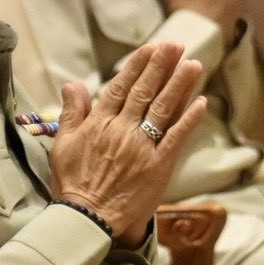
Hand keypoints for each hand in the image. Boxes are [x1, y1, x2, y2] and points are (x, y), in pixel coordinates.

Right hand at [47, 41, 207, 245]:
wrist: (85, 219)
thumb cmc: (72, 184)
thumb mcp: (62, 144)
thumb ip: (71, 112)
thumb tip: (72, 84)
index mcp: (99, 123)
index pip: (121, 86)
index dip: (138, 65)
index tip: (151, 48)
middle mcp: (122, 130)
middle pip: (145, 92)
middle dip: (161, 66)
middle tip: (176, 45)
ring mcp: (141, 148)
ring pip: (163, 109)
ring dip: (179, 85)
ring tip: (193, 64)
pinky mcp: (158, 167)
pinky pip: (176, 138)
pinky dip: (189, 120)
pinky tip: (201, 102)